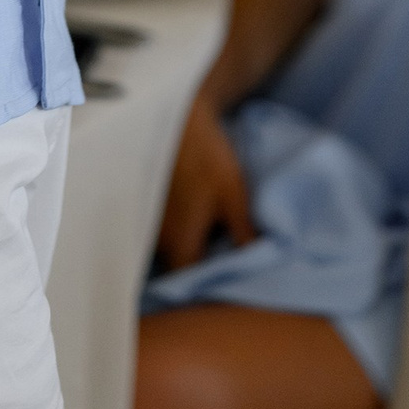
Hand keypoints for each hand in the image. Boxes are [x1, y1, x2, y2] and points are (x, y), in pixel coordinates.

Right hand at [157, 93, 254, 269]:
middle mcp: (159, 240)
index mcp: (180, 243)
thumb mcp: (234, 197)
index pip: (189, 284)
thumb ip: (244, 234)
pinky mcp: (150, 207)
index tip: (224, 283)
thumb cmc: (208, 159)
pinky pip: (164, 233)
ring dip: (187, 250)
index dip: (206, 287)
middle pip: (177, 269)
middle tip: (222, 262)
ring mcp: (151, 224)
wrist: (182, 120)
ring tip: (212, 241)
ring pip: (169, 251)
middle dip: (197, 270)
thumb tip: (258, 263)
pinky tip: (196, 221)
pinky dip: (179, 233)